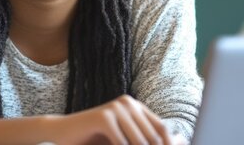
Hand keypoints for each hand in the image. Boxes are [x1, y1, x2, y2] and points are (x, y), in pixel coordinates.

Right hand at [43, 95, 186, 144]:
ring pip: (140, 142)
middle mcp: (128, 103)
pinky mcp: (104, 116)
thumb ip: (145, 141)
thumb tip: (180, 142)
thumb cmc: (95, 140)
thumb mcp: (124, 141)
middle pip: (153, 136)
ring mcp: (116, 108)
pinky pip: (122, 143)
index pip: (162, 129)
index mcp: (136, 106)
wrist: (63, 134)